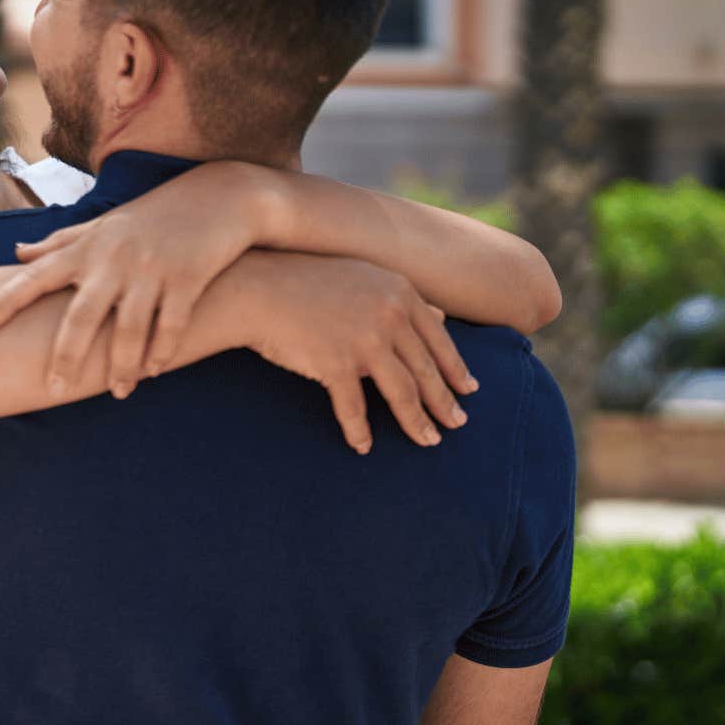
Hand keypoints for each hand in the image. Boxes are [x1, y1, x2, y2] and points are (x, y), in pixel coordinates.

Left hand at [0, 162, 269, 396]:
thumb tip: (16, 253)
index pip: (38, 276)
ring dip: (121, 366)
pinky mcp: (187, 278)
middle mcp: (113, 259)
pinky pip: (170, 325)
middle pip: (81, 317)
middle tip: (53, 390)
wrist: (217, 197)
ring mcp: (151, 269)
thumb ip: (58, 242)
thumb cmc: (150, 216)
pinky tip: (153, 371)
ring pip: (129, 330)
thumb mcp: (101, 223)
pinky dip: (162, 352)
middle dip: (65, 357)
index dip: (7, 300)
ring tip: (118, 392)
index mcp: (87, 248)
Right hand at [238, 254, 477, 453]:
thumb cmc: (306, 280)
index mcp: (400, 293)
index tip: (468, 390)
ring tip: (428, 440)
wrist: (256, 286)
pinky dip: (359, 430)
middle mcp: (389, 316)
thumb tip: (442, 317)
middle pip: (426, 370)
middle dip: (444, 402)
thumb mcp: (363, 278)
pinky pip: (353, 406)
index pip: (439, 339)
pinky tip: (363, 446)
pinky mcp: (334, 362)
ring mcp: (363, 340)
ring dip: (417, 422)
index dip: (455, 369)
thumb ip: (402, 299)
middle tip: (457, 424)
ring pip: (402, 392)